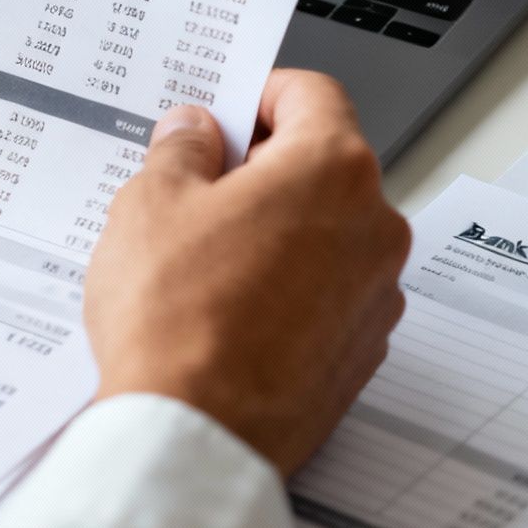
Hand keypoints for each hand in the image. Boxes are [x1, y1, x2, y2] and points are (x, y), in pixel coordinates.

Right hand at [83, 70, 407, 474]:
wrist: (195, 434)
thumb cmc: (177, 318)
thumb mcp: (152, 202)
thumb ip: (182, 149)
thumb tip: (196, 131)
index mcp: (332, 170)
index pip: (310, 93)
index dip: (257, 93)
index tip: (221, 111)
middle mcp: (374, 227)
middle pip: (322, 165)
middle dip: (261, 167)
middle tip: (194, 186)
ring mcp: (376, 295)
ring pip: (326, 233)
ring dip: (276, 230)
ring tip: (202, 259)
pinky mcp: (361, 351)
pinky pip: (327, 294)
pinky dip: (287, 287)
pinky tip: (227, 309)